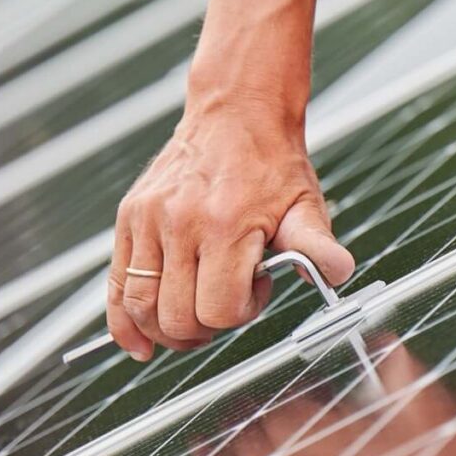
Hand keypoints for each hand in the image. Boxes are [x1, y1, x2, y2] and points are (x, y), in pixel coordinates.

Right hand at [107, 95, 353, 361]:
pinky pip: (116, 286)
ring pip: (143, 308)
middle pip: (179, 317)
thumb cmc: (272, 163)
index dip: (241, 313)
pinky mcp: (129, 217)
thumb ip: (316, 246)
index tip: (256, 288)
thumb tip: (339, 273)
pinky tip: (140, 343)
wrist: (237, 111)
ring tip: (194, 315)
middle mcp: (181, 222)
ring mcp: (149, 219)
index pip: (219, 309)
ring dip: (168, 331)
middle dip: (207, 326)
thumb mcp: (305, 204)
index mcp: (226, 224)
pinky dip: (123, 323)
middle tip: (227, 299)